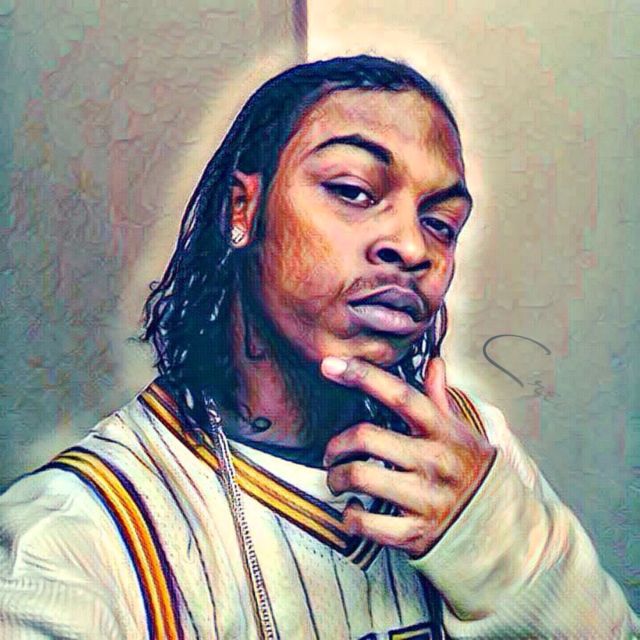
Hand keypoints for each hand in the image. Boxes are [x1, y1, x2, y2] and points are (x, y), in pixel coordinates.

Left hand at [321, 356, 495, 557]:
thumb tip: (435, 363)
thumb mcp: (463, 433)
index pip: (401, 395)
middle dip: (336, 444)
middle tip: (332, 453)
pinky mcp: (416, 534)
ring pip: (359, 477)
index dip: (363, 375)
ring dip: (336, 478)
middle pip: (366, 437)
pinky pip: (366, 524)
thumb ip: (441, 400)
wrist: (502, 529)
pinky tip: (353, 509)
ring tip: (338, 480)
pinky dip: (350, 516)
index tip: (331, 364)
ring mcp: (425, 499)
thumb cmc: (471, 473)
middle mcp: (434, 462)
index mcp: (444, 432)